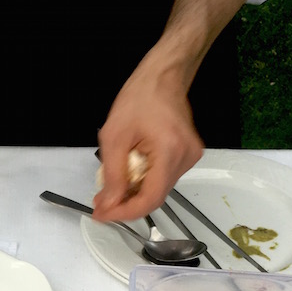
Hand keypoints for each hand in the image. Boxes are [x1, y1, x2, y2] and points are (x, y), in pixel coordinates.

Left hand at [92, 0, 251, 222]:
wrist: (164, 75)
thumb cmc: (138, 98)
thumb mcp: (115, 136)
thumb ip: (113, 174)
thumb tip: (108, 206)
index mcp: (170, 152)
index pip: (150, 199)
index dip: (124, 212)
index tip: (101, 215)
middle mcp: (187, 158)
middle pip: (156, 196)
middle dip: (126, 203)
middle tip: (100, 203)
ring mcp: (191, 157)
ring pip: (159, 188)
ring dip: (134, 191)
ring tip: (110, 186)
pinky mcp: (189, 154)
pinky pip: (164, 176)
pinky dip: (144, 179)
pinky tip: (129, 172)